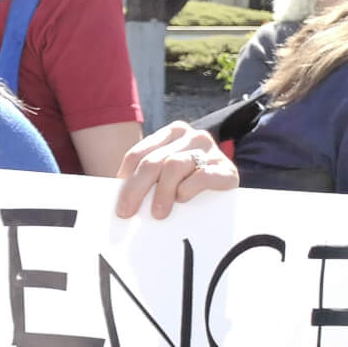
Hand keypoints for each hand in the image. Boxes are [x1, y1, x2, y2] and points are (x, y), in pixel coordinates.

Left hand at [114, 120, 239, 219]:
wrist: (228, 193)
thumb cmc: (188, 183)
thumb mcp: (166, 175)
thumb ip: (147, 178)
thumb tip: (122, 201)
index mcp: (172, 133)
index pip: (139, 154)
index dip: (126, 177)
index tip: (118, 200)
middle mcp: (192, 136)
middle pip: (154, 162)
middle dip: (136, 188)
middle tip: (127, 212)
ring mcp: (211, 151)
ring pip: (175, 166)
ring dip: (162, 192)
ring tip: (157, 213)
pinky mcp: (227, 169)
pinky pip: (202, 176)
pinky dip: (188, 188)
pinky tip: (182, 198)